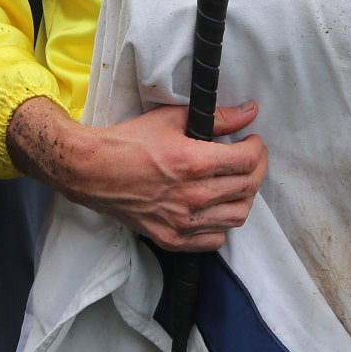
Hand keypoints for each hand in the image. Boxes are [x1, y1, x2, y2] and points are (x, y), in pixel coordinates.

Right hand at [8, 96, 266, 250]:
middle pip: (248, 188)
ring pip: (237, 217)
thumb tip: (249, 112)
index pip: (248, 161)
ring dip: (244, 197)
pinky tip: (215, 207)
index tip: (252, 141)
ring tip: (235, 182)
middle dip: (256, 169)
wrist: (93, 171)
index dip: (258, 148)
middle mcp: (193, 196)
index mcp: (194, 162)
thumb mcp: (171, 119)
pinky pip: (214, 240)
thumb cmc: (130, 141)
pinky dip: (222, 224)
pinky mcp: (172, 239)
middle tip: (249, 157)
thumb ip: (216, 117)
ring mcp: (183, 222)